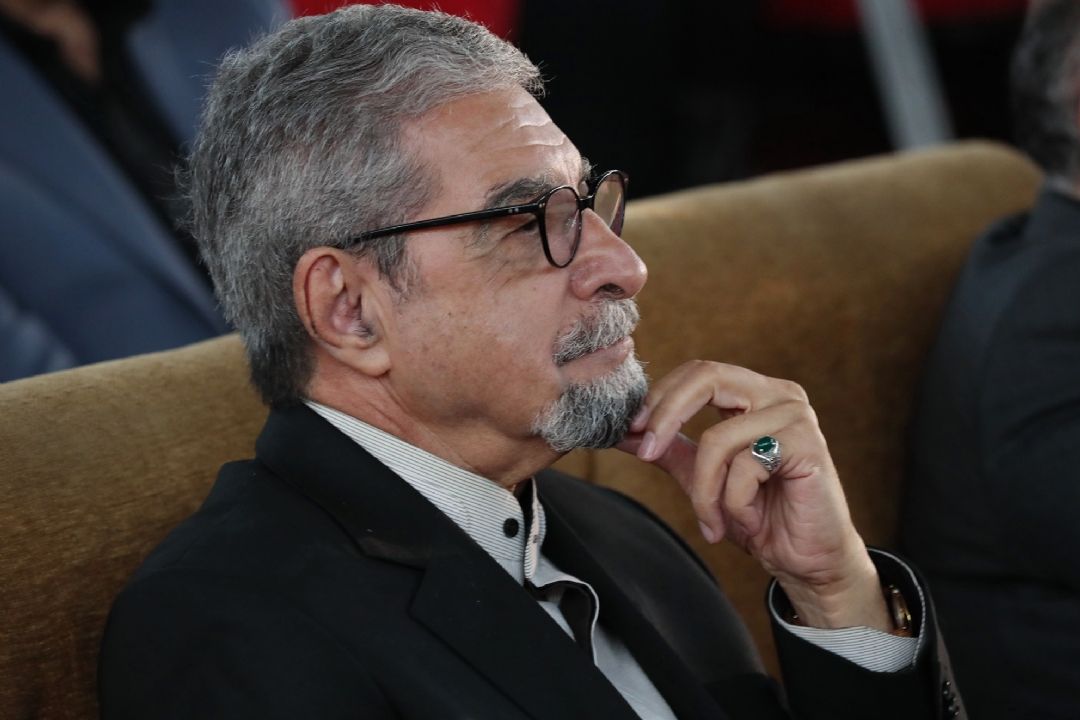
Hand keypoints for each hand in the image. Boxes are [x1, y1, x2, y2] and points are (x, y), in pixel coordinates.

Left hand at [617, 360, 889, 630]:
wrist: (807, 561)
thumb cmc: (760, 516)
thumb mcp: (703, 477)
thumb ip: (669, 449)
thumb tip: (622, 432)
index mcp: (755, 393)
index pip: (698, 371)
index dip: (659, 397)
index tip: (631, 431)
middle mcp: (779, 394)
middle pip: (706, 378)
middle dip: (666, 416)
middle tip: (646, 454)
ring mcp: (796, 416)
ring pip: (717, 438)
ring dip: (704, 490)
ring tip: (713, 521)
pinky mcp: (808, 445)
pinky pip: (744, 467)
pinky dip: (734, 504)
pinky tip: (751, 522)